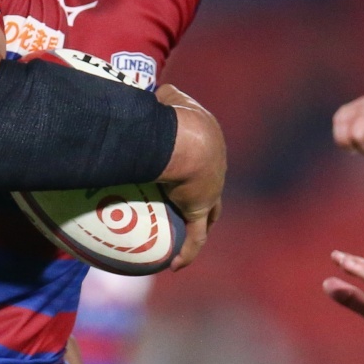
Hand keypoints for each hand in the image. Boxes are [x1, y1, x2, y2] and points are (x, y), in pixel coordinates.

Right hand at [157, 83, 224, 269]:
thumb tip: (148, 96)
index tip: (184, 166)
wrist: (183, 140)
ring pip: (211, 212)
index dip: (196, 160)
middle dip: (206, 192)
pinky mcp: (200, 208)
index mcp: (209, 140)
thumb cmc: (171, 117)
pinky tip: (176, 266)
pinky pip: (196, 238)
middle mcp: (216, 167)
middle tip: (191, 199)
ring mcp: (211, 189)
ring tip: (187, 234)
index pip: (204, 152)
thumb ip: (159, 98)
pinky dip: (188, 253)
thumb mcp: (165, 99)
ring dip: (203, 222)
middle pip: (212, 184)